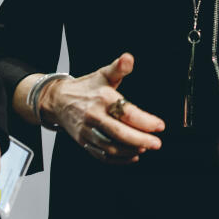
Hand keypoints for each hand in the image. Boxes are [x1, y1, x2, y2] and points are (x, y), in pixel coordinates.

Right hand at [40, 53, 164, 163]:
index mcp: (102, 99)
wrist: (58, 101)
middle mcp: (94, 116)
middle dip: (140, 140)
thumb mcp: (103, 74)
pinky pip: (102, 155)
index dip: (145, 121)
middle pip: (119, 133)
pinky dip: (119, 159)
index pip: (126, 112)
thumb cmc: (85, 88)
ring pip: (111, 147)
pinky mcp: (84, 142)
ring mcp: (88, 131)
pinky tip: (132, 156)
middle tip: (157, 143)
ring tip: (145, 147)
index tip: (160, 125)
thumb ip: (119, 68)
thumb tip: (128, 58)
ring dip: (130, 150)